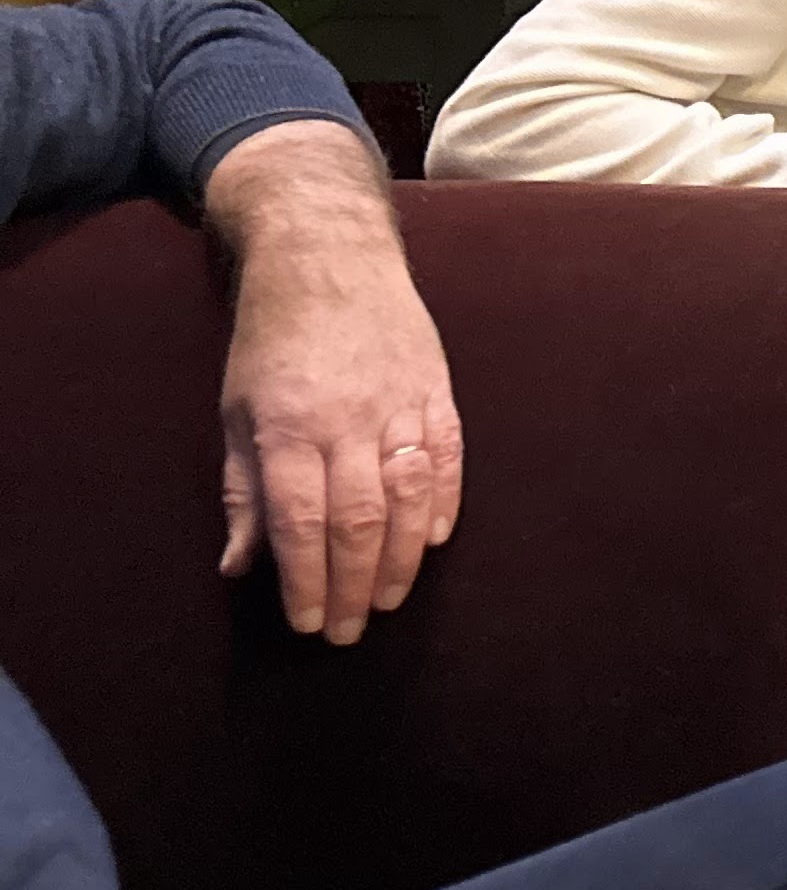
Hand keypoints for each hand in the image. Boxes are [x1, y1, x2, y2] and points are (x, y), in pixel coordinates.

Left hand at [202, 120, 462, 643]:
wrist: (330, 258)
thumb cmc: (273, 341)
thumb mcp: (236, 412)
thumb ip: (242, 491)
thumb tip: (241, 566)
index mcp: (288, 426)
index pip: (300, 522)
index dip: (305, 581)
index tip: (309, 623)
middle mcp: (348, 419)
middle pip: (358, 520)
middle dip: (355, 585)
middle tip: (351, 631)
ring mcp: (399, 402)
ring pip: (408, 496)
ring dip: (403, 558)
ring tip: (391, 598)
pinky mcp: (435, 388)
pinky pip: (448, 456)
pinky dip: (444, 502)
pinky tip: (434, 540)